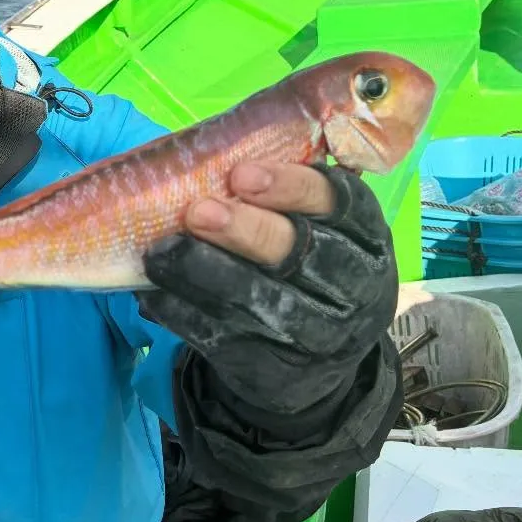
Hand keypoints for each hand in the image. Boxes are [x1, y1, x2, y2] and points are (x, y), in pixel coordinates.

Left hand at [141, 162, 397, 413]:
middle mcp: (354, 286)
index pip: (342, 203)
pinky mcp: (275, 368)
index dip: (292, 186)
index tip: (241, 174)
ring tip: (163, 249)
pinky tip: (155, 291)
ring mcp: (319, 334)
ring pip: (261, 300)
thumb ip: (280, 195)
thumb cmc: (304, 269)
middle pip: (303, 254)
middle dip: (247, 230)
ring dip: (206, 271)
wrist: (311, 365)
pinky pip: (224, 336)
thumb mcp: (316, 230)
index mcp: (366, 237)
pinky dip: (184, 312)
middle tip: (197, 210)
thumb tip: (205, 153)